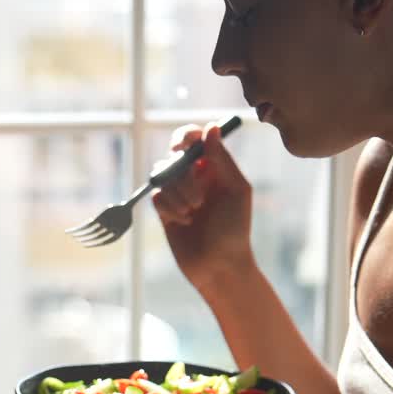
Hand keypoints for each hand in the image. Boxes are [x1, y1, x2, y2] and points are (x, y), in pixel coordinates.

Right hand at [151, 121, 253, 291]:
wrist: (219, 266)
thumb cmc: (234, 230)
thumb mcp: (236, 190)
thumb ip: (222, 158)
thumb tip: (211, 127)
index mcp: (215, 168)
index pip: (194, 140)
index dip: (185, 137)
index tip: (183, 146)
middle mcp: (196, 177)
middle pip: (174, 156)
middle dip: (183, 175)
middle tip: (199, 198)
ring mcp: (179, 194)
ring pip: (162, 175)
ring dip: (178, 194)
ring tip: (194, 213)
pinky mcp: (165, 211)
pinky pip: (156, 195)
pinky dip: (169, 207)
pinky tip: (183, 221)